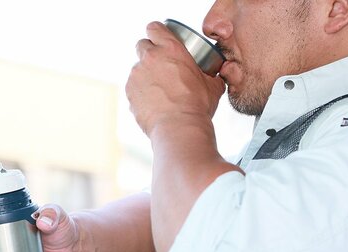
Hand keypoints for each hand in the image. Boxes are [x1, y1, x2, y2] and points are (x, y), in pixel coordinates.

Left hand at [126, 21, 225, 135]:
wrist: (179, 127)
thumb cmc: (196, 106)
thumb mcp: (212, 86)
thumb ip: (212, 76)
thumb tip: (217, 77)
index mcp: (170, 49)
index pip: (155, 28)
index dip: (157, 33)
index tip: (159, 39)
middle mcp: (150, 58)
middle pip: (142, 45)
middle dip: (149, 53)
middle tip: (160, 66)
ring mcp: (137, 74)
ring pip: (137, 68)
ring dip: (146, 75)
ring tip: (159, 91)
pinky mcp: (129, 92)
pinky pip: (133, 87)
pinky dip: (141, 92)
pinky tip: (154, 103)